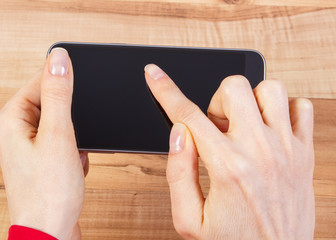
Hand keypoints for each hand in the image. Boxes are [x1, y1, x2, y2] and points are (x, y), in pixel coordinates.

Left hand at [0, 48, 88, 239]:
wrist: (52, 231)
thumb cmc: (49, 193)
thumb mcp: (58, 135)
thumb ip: (59, 94)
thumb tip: (59, 60)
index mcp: (12, 118)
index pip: (41, 81)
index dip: (66, 91)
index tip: (77, 107)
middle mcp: (17, 129)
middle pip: (54, 104)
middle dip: (72, 121)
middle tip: (71, 141)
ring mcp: (30, 145)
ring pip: (64, 123)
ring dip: (76, 138)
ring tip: (70, 158)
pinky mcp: (43, 157)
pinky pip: (67, 140)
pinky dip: (76, 150)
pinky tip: (71, 167)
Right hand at [144, 64, 314, 238]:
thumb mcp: (189, 219)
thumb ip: (178, 172)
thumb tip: (179, 131)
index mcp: (226, 167)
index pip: (186, 114)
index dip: (165, 89)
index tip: (154, 74)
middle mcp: (259, 151)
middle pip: (234, 88)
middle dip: (217, 101)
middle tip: (216, 125)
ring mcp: (286, 149)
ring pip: (270, 88)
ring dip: (250, 100)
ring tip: (243, 123)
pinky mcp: (305, 152)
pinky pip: (302, 106)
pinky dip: (284, 108)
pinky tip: (270, 126)